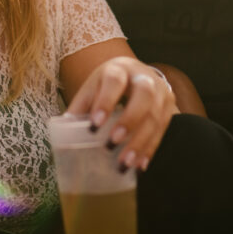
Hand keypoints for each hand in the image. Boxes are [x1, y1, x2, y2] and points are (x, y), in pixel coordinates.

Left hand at [65, 56, 175, 171]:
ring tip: (125, 163)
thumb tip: (62, 132)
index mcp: (119, 69)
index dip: (105, 101)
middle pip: (144, 94)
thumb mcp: (93, 88)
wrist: (136, 74)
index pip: (114, 81)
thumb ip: (80, 107)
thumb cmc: (109, 85)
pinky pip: (163, 129)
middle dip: (129, 120)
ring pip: (156, 115)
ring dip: (140, 142)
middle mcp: (144, 77)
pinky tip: (139, 165)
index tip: (94, 125)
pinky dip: (150, 149)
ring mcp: (161, 91)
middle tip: (112, 142)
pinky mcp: (170, 107)